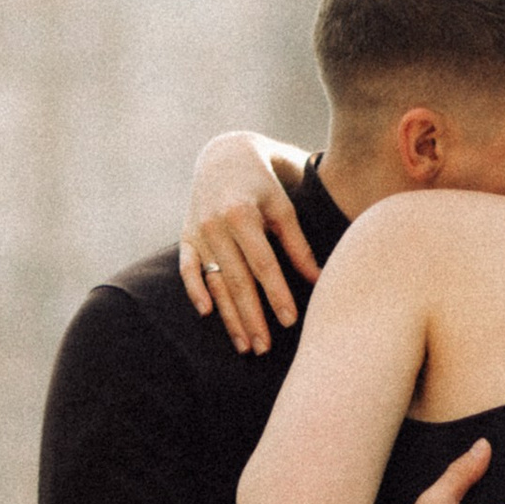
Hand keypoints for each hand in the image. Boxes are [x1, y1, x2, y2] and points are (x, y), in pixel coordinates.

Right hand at [178, 136, 318, 353]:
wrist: (224, 155)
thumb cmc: (264, 182)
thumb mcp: (283, 206)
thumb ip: (297, 244)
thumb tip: (319, 280)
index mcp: (242, 214)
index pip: (262, 263)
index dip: (276, 293)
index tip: (290, 322)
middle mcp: (215, 224)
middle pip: (236, 279)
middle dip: (251, 317)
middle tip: (264, 349)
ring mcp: (197, 232)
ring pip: (213, 281)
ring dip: (228, 315)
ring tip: (244, 345)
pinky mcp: (185, 236)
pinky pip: (187, 268)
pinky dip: (194, 290)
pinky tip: (206, 313)